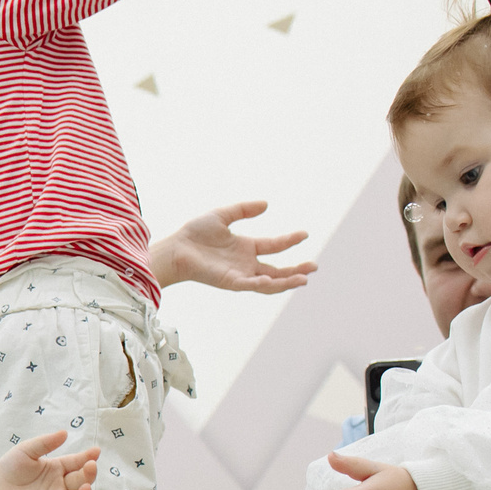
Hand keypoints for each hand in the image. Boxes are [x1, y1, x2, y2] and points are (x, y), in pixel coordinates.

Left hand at [0, 430, 99, 489]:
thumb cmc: (10, 467)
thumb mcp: (27, 450)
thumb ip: (45, 443)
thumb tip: (65, 433)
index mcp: (59, 469)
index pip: (78, 463)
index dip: (88, 458)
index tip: (96, 452)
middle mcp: (61, 486)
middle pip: (82, 482)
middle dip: (89, 475)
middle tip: (90, 467)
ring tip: (85, 488)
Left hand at [150, 201, 316, 295]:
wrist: (176, 248)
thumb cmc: (194, 234)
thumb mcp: (223, 215)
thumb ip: (243, 210)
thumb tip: (266, 204)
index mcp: (246, 248)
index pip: (274, 247)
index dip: (290, 241)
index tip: (305, 234)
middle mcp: (246, 264)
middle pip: (277, 270)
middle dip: (296, 270)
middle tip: (314, 267)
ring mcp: (239, 274)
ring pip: (268, 282)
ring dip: (286, 281)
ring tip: (304, 279)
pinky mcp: (229, 282)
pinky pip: (249, 285)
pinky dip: (261, 284)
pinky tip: (271, 279)